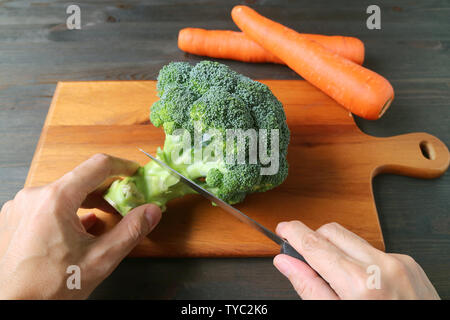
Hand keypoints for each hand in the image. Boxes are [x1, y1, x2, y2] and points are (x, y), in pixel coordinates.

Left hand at [0, 154, 160, 298]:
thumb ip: (131, 230)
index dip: (122, 167)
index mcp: (55, 199)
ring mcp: (20, 207)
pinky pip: (48, 205)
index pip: (97, 166)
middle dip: (107, 189)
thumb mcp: (101, 259)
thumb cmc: (50, 287)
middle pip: (80, 179)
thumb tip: (151, 211)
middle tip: (125, 201)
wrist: (16, 308)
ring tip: (106, 215)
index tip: (134, 173)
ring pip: (64, 192)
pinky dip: (69, 210)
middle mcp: (34, 196)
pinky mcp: (14, 219)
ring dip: (88, 200)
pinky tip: (83, 225)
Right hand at [273, 221, 439, 299]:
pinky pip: (373, 249)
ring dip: (337, 250)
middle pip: (332, 231)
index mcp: (360, 284)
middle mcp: (382, 266)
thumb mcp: (337, 317)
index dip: (294, 233)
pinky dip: (360, 260)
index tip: (283, 229)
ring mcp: (398, 262)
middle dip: (315, 240)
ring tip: (338, 277)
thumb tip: (286, 263)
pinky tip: (364, 282)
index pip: (315, 244)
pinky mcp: (409, 263)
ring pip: (352, 238)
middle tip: (306, 259)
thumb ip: (309, 288)